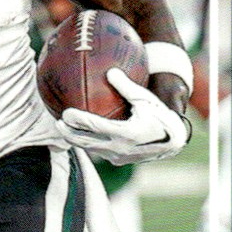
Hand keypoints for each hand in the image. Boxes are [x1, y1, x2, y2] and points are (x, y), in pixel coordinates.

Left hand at [61, 68, 189, 164]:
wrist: (173, 140)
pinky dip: (86, 143)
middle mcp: (121, 148)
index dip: (79, 121)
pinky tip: (77, 134)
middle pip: (87, 142)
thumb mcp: (145, 99)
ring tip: (62, 130)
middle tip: (57, 123)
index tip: (65, 113)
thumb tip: (110, 72)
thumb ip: (127, 87)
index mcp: (127, 133)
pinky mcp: (119, 160)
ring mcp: (119, 157)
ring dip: (75, 140)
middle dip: (70, 134)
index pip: (96, 127)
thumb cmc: (159, 115)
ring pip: (91, 149)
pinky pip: (98, 151)